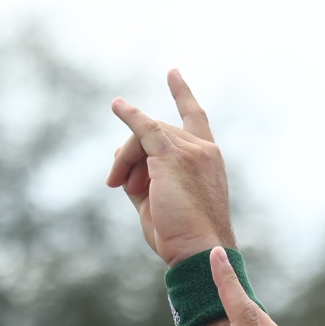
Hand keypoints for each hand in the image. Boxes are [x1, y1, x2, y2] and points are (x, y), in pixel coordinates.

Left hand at [108, 70, 233, 265]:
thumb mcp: (160, 203)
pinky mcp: (173, 156)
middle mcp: (204, 150)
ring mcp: (191, 151)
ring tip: (116, 184)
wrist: (199, 252)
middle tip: (117, 184)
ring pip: (146, 136)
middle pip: (157, 132)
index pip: (195, 119)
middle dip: (131, 155)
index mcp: (208, 160)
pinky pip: (145, 128)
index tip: (173, 74)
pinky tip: (117, 106)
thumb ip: (142, 178)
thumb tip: (119, 159)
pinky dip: (129, 115)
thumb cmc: (182, 237)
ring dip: (125, 159)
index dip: (183, 95)